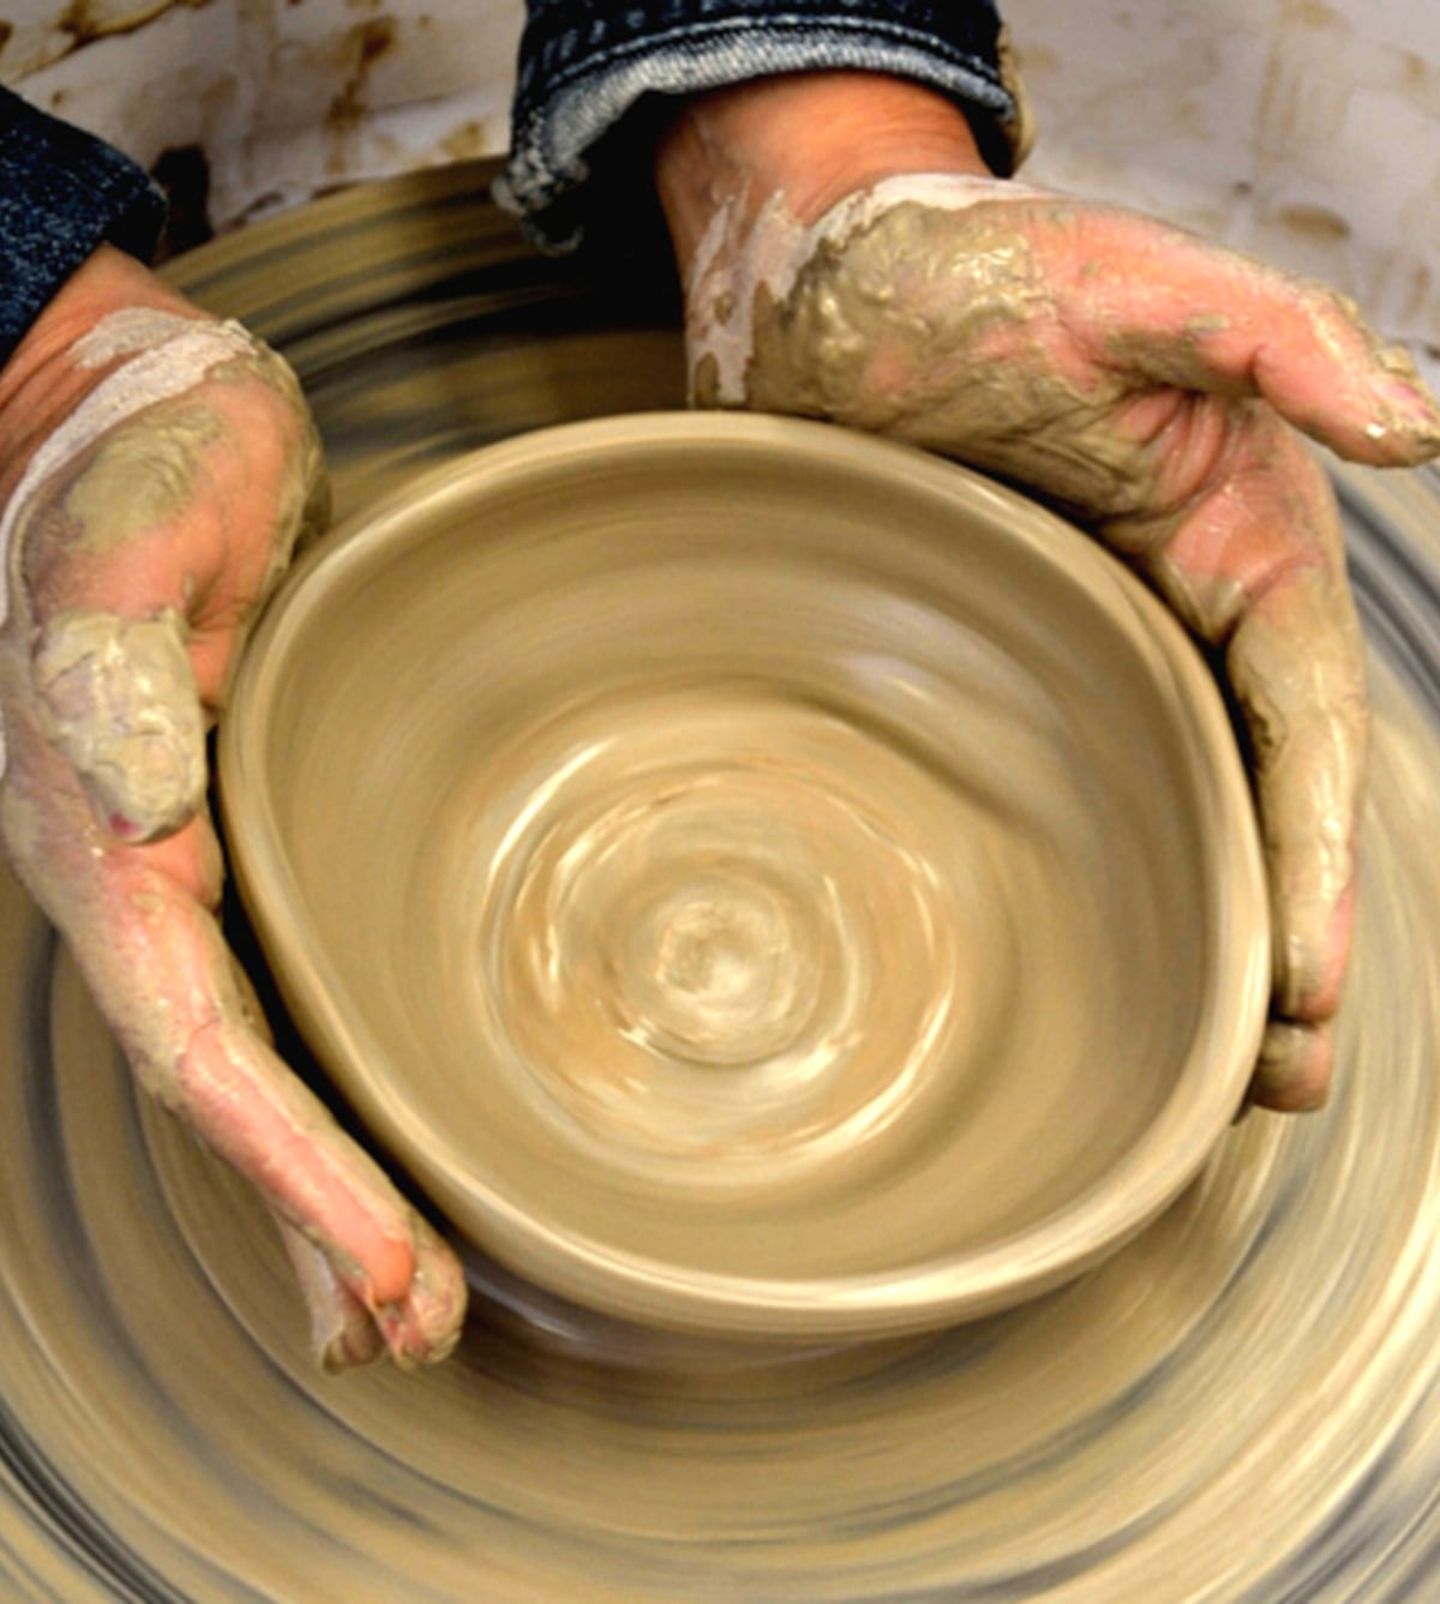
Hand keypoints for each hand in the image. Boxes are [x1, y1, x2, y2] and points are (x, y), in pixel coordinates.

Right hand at [0, 246, 465, 1365]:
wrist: (118, 410)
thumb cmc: (125, 462)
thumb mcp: (124, 540)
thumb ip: (114, 657)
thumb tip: (134, 798)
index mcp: (106, 846)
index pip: (203, 1056)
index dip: (294, 1177)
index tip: (388, 1271)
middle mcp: (143, 883)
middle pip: (231, 1102)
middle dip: (320, 1226)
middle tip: (414, 1333)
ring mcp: (191, 869)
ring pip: (257, 1068)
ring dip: (322, 1189)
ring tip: (394, 1296)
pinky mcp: (243, 833)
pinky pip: (283, 991)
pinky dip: (324, 1089)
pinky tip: (369, 1139)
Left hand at [656, 74, 1439, 1111]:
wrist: (838, 293)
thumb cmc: (989, 276)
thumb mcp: (1138, 285)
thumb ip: (1280, 343)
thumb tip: (1421, 432)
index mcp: (1244, 546)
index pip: (1305, 731)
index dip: (1318, 864)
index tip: (1316, 990)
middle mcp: (1183, 620)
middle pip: (1253, 810)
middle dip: (1275, 950)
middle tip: (1273, 1088)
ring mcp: (1089, 660)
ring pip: (1166, 824)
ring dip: (1191, 951)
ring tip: (1199, 1085)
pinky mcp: (999, 675)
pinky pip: (1057, 795)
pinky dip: (1087, 887)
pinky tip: (1075, 973)